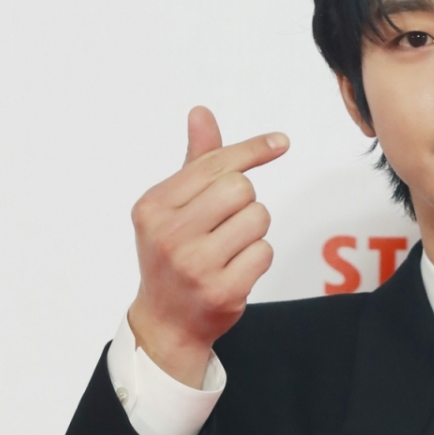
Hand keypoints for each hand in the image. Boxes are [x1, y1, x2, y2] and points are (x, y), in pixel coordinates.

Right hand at [127, 106, 288, 385]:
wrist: (166, 322)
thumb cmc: (172, 256)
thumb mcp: (171, 208)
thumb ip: (193, 163)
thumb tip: (202, 112)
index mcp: (153, 207)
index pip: (214, 164)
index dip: (252, 151)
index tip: (281, 143)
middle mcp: (169, 234)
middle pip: (240, 188)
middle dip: (245, 201)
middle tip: (229, 223)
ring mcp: (195, 265)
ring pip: (257, 218)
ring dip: (254, 230)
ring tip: (230, 248)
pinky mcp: (222, 291)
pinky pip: (264, 252)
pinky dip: (258, 257)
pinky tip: (236, 269)